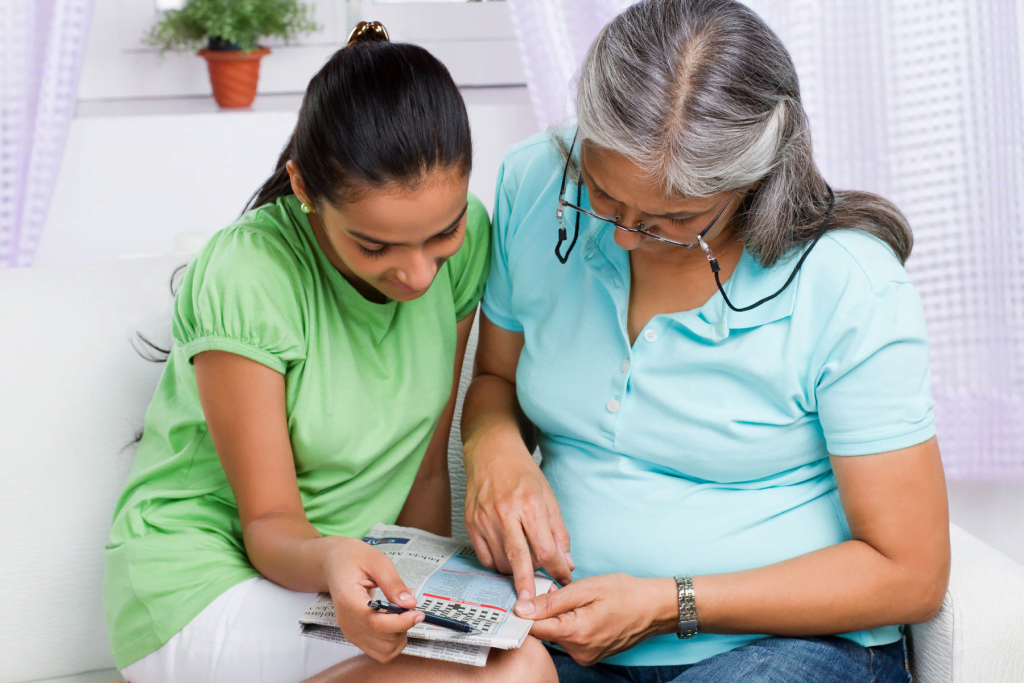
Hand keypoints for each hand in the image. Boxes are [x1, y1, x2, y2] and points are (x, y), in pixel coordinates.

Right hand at [321, 537, 424, 662]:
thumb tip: (410, 603)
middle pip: (383, 639)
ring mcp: (350, 632)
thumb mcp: (377, 561)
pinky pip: (380, 651)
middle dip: (404, 624)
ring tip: (401, 611)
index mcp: (349, 600)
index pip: (375, 623)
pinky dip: (394, 641)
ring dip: (401, 635)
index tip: (418, 612)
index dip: (401, 622)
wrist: (335, 563)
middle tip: (408, 602)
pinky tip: (395, 621)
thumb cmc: (354, 558)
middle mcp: (347, 622)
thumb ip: (393, 583)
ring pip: (385, 651)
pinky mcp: (356, 636)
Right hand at [463, 434, 573, 600]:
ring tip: (523, 566)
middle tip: (532, 607)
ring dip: (513, 572)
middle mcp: (505, 513)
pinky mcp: (470, 523)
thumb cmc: (523, 474)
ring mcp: (485, 519)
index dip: (556, 569)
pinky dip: (496, 563)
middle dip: (527, 586)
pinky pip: (484, 556)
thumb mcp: (548, 498)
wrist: (491, 452)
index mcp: (530, 505)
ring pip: (500, 561)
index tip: (563, 581)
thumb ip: (558, 533)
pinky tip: (504, 557)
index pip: (545, 548)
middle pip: (518, 559)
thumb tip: (565, 564)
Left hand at [518, 573, 677, 665]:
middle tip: (558, 592)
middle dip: (545, 612)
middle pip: (544, 633)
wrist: (654, 609)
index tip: (523, 598)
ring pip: (556, 636)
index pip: (534, 629)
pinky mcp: (589, 657)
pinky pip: (569, 641)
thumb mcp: (586, 588)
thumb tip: (522, 609)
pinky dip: (569, 626)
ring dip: (558, 619)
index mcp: (576, 633)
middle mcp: (579, 651)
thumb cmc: (624, 593)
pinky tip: (583, 613)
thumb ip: (552, 601)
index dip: (525, 612)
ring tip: (577, 602)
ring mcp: (585, 657)